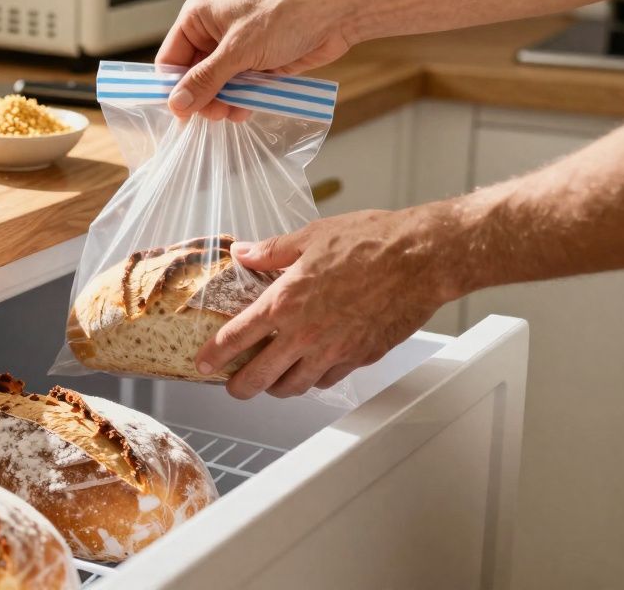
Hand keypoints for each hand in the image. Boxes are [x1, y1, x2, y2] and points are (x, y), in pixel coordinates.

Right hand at [156, 0, 358, 120]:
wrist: (334, 16)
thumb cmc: (286, 17)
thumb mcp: (239, 51)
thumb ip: (206, 79)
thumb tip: (177, 104)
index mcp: (198, 17)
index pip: (171, 59)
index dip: (174, 87)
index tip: (183, 114)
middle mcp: (212, 32)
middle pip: (192, 76)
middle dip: (202, 98)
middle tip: (215, 114)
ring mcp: (234, 49)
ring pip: (215, 86)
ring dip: (222, 102)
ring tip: (233, 112)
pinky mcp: (254, 63)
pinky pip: (237, 89)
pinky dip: (240, 101)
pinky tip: (246, 109)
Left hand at [195, 206, 466, 399]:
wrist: (420, 258)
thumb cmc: (370, 242)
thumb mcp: (310, 236)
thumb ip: (271, 251)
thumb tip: (244, 252)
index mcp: (285, 302)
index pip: (236, 338)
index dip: (213, 355)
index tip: (203, 363)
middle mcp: (305, 334)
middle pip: (259, 378)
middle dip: (239, 388)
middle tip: (233, 386)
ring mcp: (333, 351)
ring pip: (293, 387)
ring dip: (276, 388)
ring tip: (270, 381)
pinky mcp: (360, 357)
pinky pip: (327, 380)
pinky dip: (313, 379)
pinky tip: (311, 368)